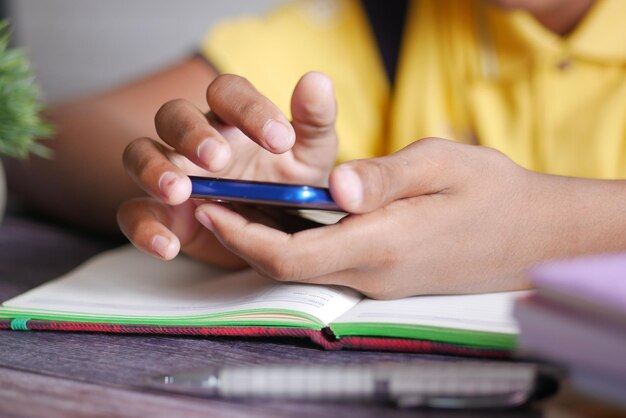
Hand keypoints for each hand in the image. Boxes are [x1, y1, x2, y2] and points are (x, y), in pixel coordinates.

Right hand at [117, 72, 336, 265]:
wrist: (275, 231)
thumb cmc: (288, 182)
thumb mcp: (311, 154)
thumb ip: (315, 120)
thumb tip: (317, 80)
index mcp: (232, 118)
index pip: (227, 92)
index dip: (248, 109)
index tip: (280, 141)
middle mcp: (194, 138)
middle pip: (173, 115)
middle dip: (191, 134)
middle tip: (218, 160)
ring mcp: (172, 173)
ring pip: (140, 153)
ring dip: (155, 169)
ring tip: (179, 192)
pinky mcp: (160, 213)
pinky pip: (134, 213)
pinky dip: (144, 228)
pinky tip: (167, 245)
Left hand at [191, 137, 548, 297]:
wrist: (532, 237)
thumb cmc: (493, 194)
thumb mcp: (443, 164)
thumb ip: (386, 176)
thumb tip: (336, 184)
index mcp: (383, 243)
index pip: (293, 256)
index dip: (243, 236)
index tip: (211, 208)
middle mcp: (374, 273)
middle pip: (288, 267)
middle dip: (243, 238)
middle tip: (212, 201)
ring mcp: (380, 280)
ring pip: (305, 268)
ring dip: (266, 240)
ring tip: (239, 203)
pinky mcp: (386, 276)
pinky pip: (327, 265)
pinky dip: (296, 242)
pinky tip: (289, 214)